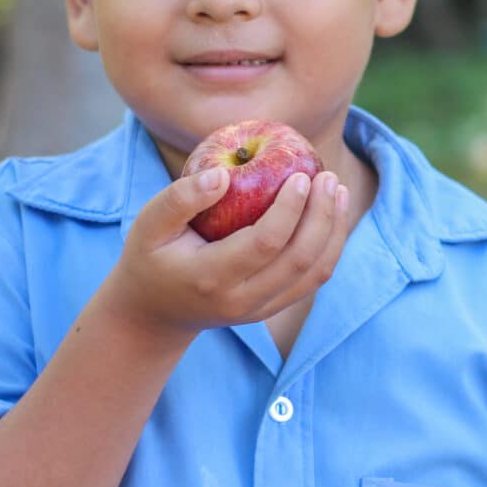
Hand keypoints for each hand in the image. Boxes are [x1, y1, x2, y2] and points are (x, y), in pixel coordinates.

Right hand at [108, 166, 348, 337]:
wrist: (154, 313)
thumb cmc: (150, 257)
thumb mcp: (148, 224)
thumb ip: (180, 198)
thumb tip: (223, 174)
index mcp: (211, 278)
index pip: (265, 244)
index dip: (290, 209)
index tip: (302, 175)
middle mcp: (241, 300)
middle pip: (299, 260)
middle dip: (321, 215)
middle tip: (327, 176)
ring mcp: (260, 310)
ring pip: (314, 273)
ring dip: (333, 231)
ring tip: (338, 190)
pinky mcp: (271, 308)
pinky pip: (311, 280)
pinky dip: (329, 248)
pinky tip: (330, 215)